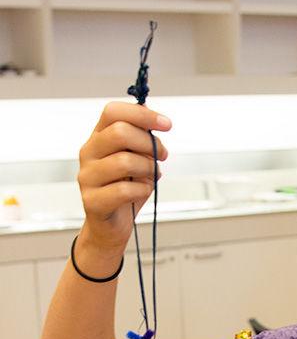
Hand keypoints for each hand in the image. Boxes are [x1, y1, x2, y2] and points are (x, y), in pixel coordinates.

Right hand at [77, 101, 171, 256]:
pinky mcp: (92, 201)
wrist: (111, 227)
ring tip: (153, 175)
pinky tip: (144, 190)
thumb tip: (155, 123)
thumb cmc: (126, 191)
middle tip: (162, 155)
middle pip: (120, 132)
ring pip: (124, 161)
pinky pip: (124, 190)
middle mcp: (88, 153)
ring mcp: (87, 177)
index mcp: (98, 137)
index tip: (167, 124)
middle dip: (149, 143)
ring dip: (148, 168)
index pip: (113, 112)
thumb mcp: (137, 160)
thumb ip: (142, 141)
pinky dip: (143, 189)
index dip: (142, 114)